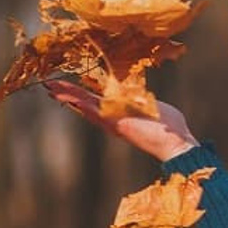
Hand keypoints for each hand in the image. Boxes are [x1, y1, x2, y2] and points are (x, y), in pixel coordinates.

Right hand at [44, 79, 198, 162]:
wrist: (177, 143)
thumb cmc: (172, 128)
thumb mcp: (155, 106)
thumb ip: (144, 100)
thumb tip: (142, 94)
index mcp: (123, 111)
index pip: (98, 100)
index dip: (83, 92)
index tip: (69, 84)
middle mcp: (114, 118)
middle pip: (86, 102)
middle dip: (68, 93)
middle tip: (50, 84)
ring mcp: (114, 121)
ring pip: (86, 106)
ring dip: (68, 96)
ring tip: (50, 88)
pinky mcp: (116, 124)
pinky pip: (95, 111)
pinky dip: (80, 103)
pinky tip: (66, 96)